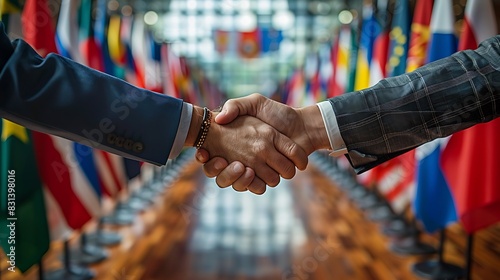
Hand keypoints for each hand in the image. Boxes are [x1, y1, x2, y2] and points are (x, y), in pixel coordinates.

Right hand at [197, 93, 330, 189]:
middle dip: (217, 169)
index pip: (211, 156)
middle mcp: (244, 158)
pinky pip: (254, 187)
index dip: (204, 157)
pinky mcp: (267, 177)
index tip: (203, 153)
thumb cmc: (279, 113)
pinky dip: (249, 183)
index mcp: (237, 143)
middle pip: (221, 173)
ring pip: (236, 181)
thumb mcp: (255, 102)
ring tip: (238, 164)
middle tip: (219, 159)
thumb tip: (218, 119)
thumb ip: (236, 105)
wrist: (302, 127)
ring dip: (232, 176)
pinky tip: (246, 170)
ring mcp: (255, 169)